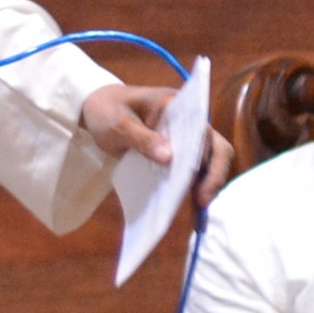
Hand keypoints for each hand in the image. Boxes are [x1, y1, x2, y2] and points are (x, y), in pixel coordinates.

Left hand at [83, 83, 233, 208]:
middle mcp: (190, 121)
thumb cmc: (108, 112)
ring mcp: (187, 135)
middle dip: (214, 176)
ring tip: (199, 206)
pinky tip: (190, 202)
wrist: (97, 107)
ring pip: (212, 159)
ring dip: (209, 182)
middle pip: (216, 147)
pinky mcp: (179, 149)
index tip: (195, 180)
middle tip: (202, 202)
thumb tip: (168, 158)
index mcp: (178, 106)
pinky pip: (195, 166)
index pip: (202, 132)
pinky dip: (196, 184)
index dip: (207, 156)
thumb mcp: (118, 125)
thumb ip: (142, 139)